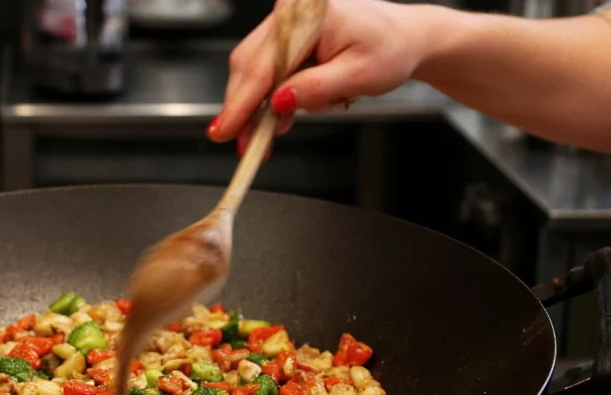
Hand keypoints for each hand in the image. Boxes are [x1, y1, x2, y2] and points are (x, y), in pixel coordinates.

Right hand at [207, 0, 428, 151]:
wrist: (406, 39)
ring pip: (252, 72)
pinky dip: (268, 99)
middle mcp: (290, 13)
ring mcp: (285, 24)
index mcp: (308, 14)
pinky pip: (265, 71)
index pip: (262, 65)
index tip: (224, 131)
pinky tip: (279, 117)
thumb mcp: (358, 76)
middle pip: (248, 67)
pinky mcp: (285, 38)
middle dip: (244, 111)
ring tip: (267, 137)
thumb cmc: (390, 49)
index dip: (240, 104)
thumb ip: (315, 88)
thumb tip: (279, 102)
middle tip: (244, 146)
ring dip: (256, 108)